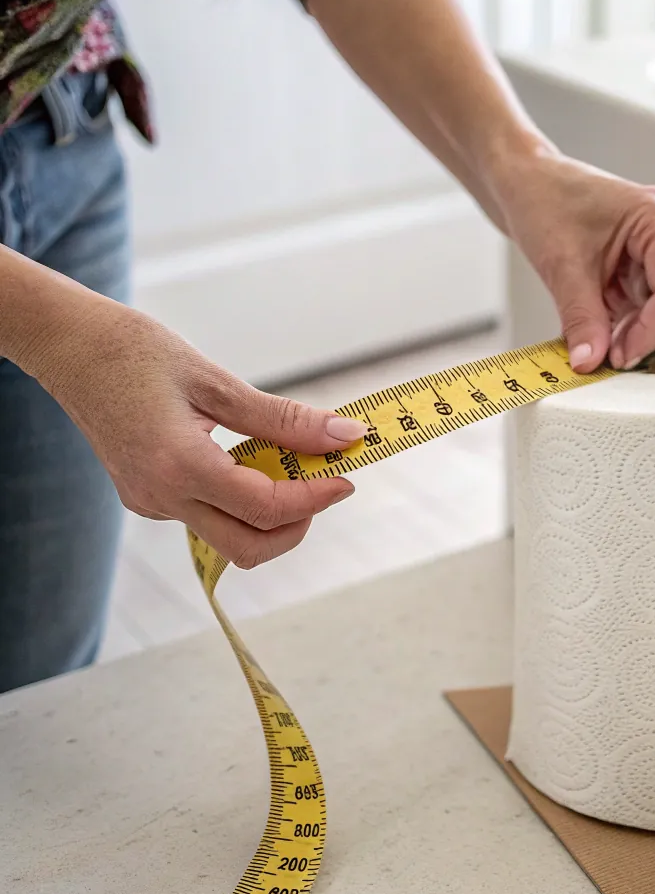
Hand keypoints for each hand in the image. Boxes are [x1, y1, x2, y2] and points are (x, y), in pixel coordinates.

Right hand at [28, 295, 364, 568]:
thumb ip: (284, 419)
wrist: (67, 346)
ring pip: (228, 538)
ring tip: (288, 462)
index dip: (316, 498)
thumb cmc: (135, 351)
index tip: (347, 475)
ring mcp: (150, 503)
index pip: (266, 509)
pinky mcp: (146, 498)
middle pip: (249, 547)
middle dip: (297, 523)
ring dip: (271, 513)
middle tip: (323, 480)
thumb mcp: (218, 382)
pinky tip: (250, 459)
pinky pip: (206, 517)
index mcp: (179, 467)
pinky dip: (241, 500)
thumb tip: (345, 435)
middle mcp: (161, 498)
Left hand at [494, 151, 654, 372]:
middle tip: (621, 350)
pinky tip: (603, 326)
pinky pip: (653, 302)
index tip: (623, 355)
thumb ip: (581, 318)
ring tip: (606, 337)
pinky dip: (633, 321)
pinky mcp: (643, 261)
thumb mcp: (561, 265)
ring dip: (648, 327)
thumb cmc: (543, 198)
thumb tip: (590, 360)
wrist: (524, 184)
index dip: (653, 330)